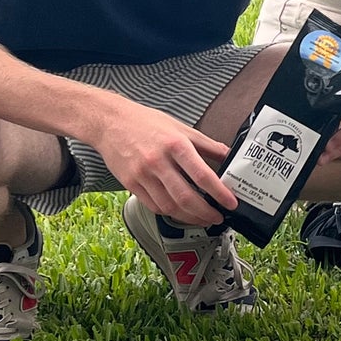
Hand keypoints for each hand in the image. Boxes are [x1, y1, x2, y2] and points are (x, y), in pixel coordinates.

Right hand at [93, 101, 236, 225]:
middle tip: (218, 217)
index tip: (230, 202)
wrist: (110, 122)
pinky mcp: (130, 184)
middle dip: (205, 213)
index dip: (219, 192)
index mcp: (175, 145)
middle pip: (185, 197)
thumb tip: (229, 155)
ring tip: (202, 218)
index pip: (202, 175)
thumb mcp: (181, 127)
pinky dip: (170, 213)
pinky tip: (180, 212)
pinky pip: (153, 206)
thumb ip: (206, 144)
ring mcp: (142, 175)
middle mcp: (158, 161)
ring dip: (189, 217)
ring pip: (169, 206)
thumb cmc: (146, 122)